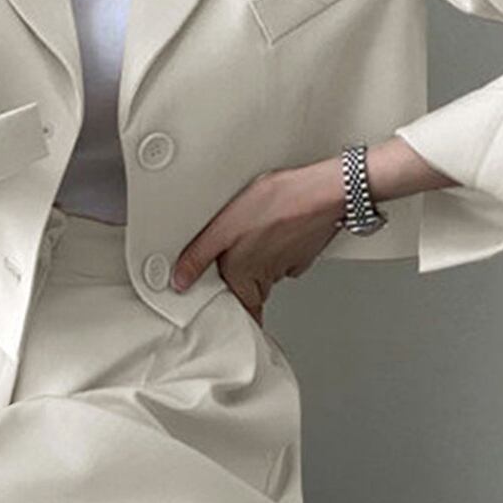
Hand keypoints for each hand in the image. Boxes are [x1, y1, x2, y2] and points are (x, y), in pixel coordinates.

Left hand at [170, 162, 343, 326]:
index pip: (241, 311)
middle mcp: (268, 277)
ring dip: (259, 258)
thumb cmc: (276, 205)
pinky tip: (272, 226)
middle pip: (251, 290)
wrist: (322, 191)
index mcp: (246, 278)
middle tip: (232, 252)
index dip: (232, 310)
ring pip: (268, 271)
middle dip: (241, 277)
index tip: (222, 305)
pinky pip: (284, 255)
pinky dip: (278, 245)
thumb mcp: (223, 228)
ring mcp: (288, 265)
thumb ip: (199, 257)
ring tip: (251, 233)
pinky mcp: (303, 250)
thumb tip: (180, 281)